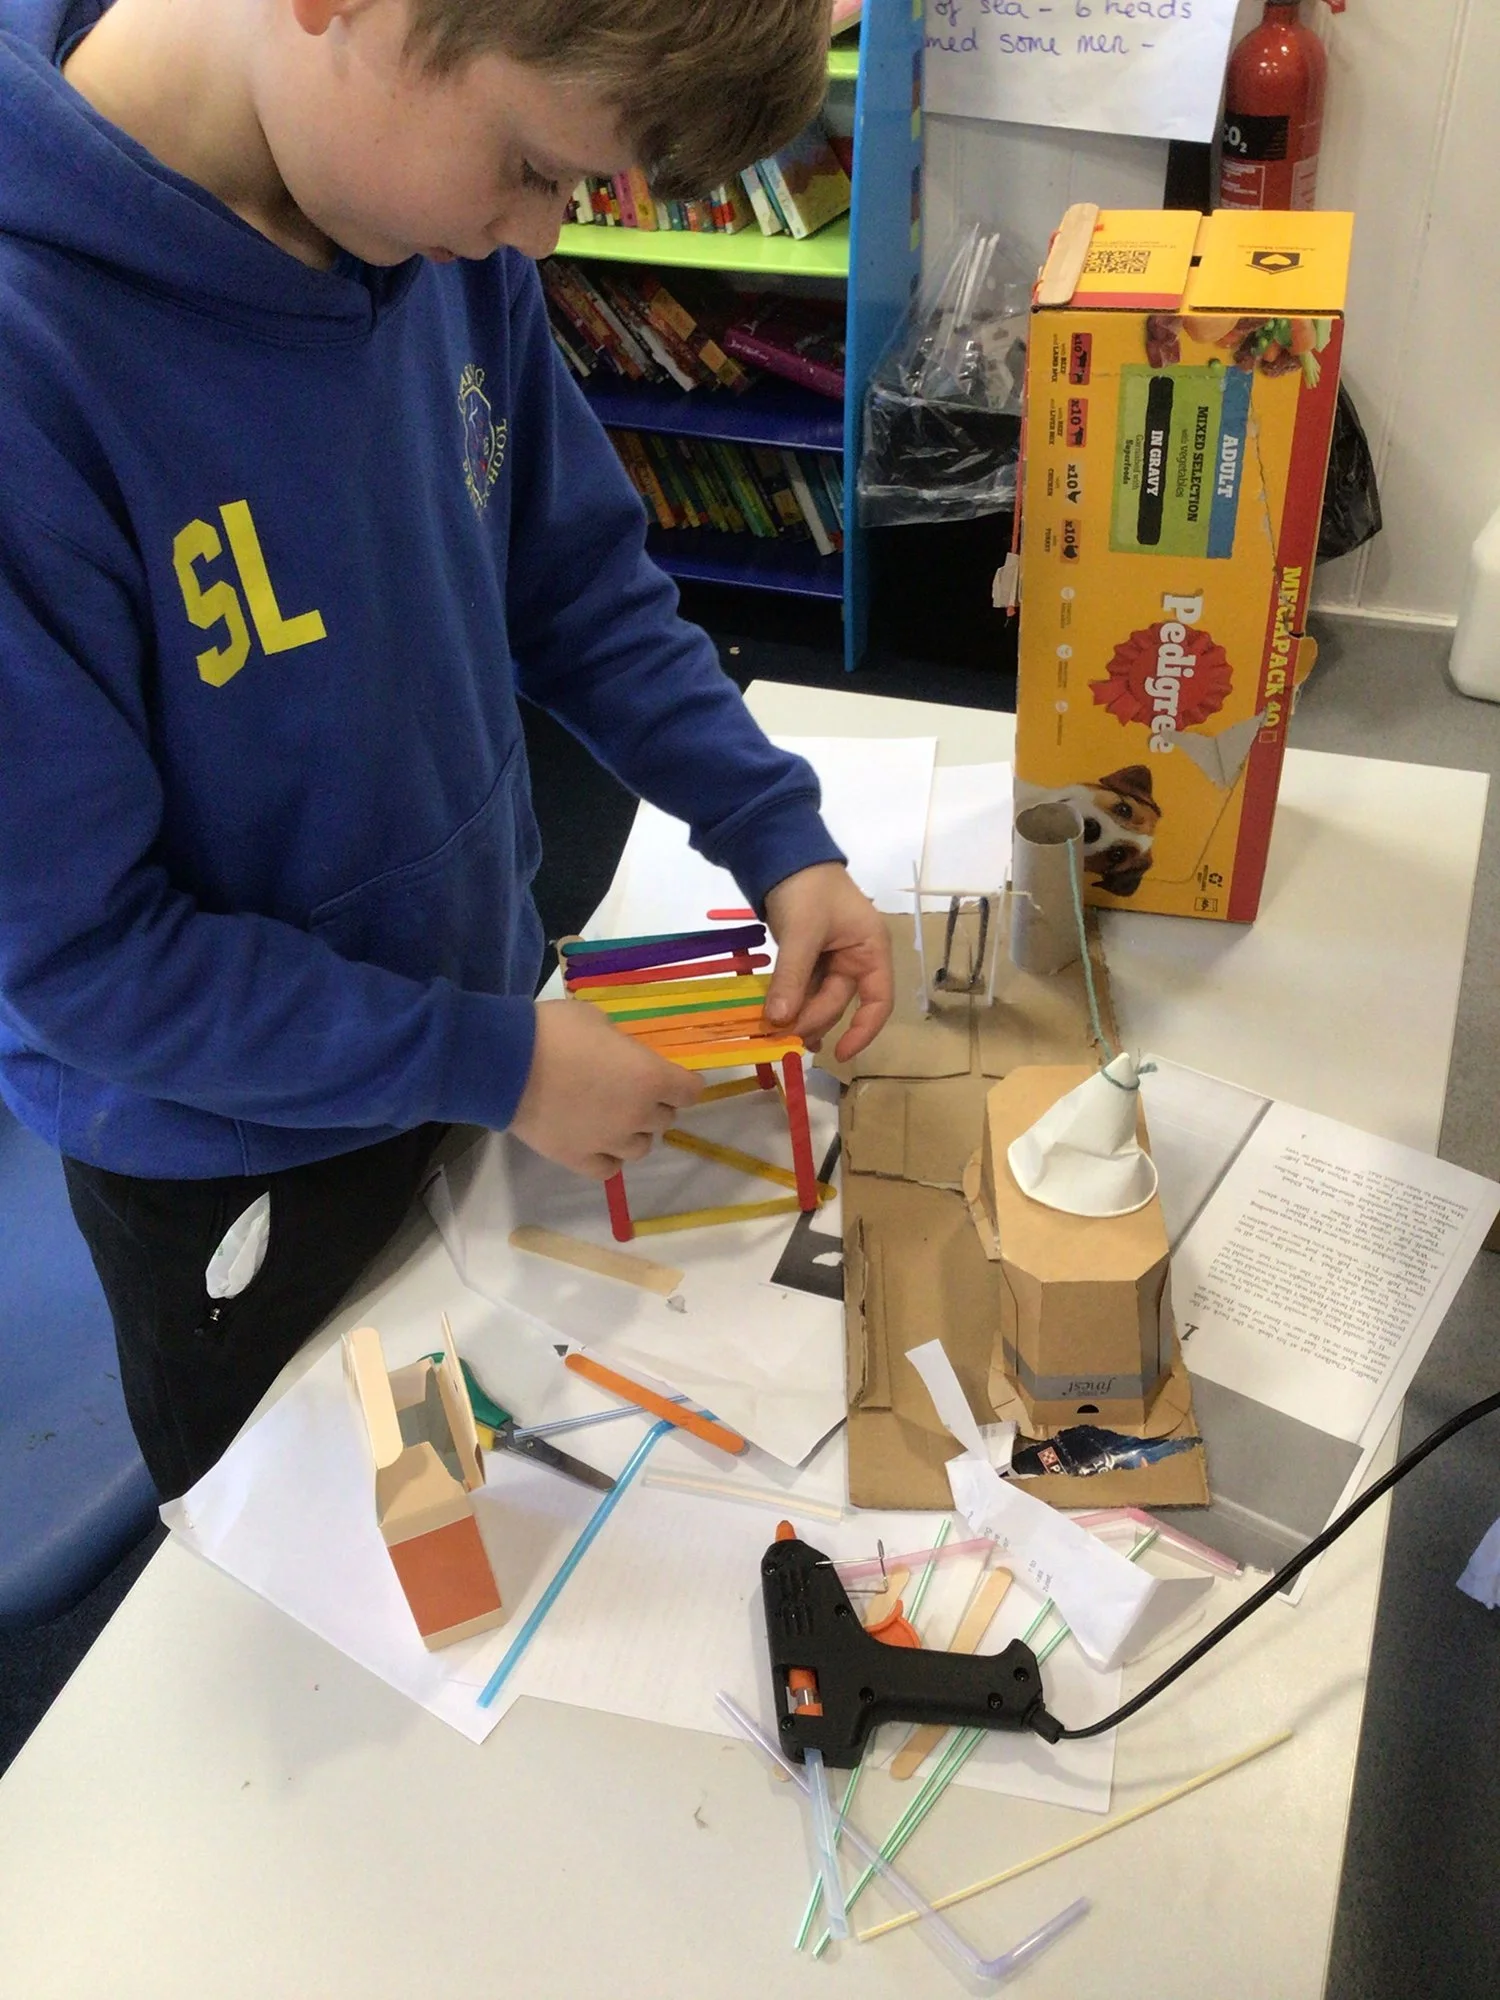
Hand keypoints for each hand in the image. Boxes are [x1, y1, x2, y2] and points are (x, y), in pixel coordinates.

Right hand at [509, 1000, 702, 1178]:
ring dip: (634, 1132)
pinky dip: (608, 1156)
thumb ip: (622, 1045)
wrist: (506, 1063)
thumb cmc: (555, 1031)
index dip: (683, 1083)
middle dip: (654, 1104)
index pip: (690, 1091)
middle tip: (631, 1090)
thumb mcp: (598, 1020)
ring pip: (641, 1148)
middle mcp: (637, 1115)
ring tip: (613, 1118)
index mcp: (651, 1077)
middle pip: (665, 1119)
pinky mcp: (579, 1160)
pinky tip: (596, 1142)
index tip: (673, 1078)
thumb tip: (623, 1055)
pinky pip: (609, 1169)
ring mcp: (609, 1142)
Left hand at [762, 862, 892, 1061]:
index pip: (878, 1001)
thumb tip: (779, 1021)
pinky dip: (790, 1001)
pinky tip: (774, 1017)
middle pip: (840, 1003)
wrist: (783, 853)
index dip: (863, 1031)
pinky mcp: (811, 958)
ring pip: (819, 998)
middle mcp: (857, 959)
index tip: (840, 1054)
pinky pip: (803, 987)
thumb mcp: (801, 932)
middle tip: (779, 1035)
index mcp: (871, 950)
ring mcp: (833, 959)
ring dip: (799, 1015)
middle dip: (812, 1020)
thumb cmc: (807, 888)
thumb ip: (793, 977)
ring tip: (775, 1034)